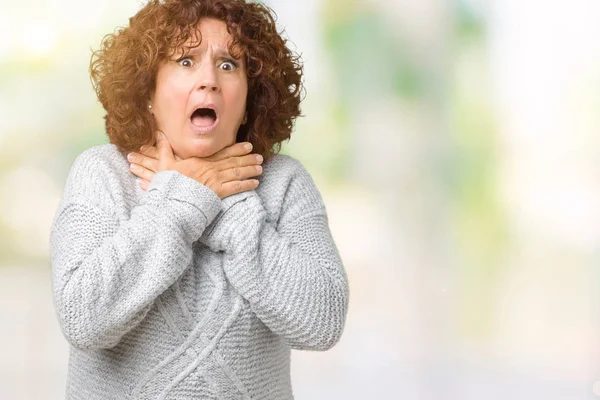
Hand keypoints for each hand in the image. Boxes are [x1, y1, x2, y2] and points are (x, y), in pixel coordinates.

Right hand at [127, 131, 262, 198]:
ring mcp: (215, 181)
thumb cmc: (167, 184)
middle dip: (248, 158)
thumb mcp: (164, 164)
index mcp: (200, 161)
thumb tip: (159, 134)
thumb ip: (164, 148)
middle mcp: (210, 169)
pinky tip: (255, 183)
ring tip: (260, 168)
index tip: (247, 146)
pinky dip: (246, 185)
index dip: (237, 148)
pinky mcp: (217, 193)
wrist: (170, 200)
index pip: (222, 152)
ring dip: (250, 170)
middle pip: (233, 162)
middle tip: (259, 156)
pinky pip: (236, 187)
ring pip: (237, 172)